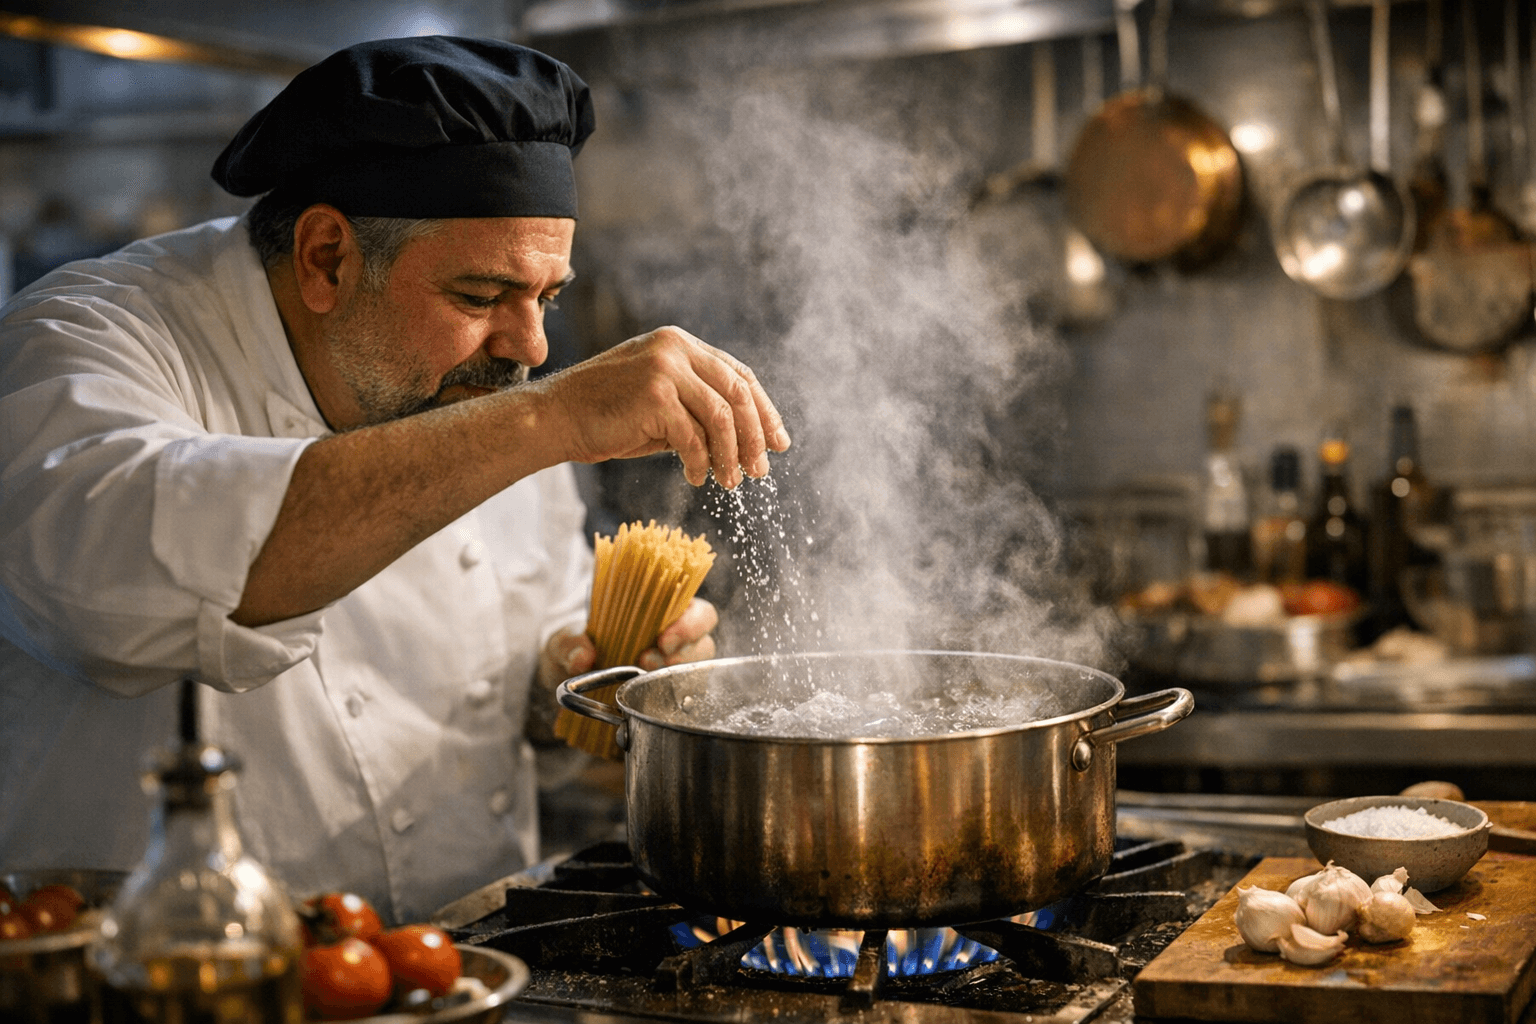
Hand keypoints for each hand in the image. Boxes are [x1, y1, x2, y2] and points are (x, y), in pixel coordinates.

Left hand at [526, 600, 717, 745]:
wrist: (566, 682)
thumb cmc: (574, 649)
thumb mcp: (563, 640)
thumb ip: (569, 645)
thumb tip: (582, 657)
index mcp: (660, 611)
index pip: (697, 611)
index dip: (690, 622)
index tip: (664, 638)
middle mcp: (674, 638)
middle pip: (704, 641)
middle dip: (684, 652)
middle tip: (650, 662)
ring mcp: (672, 668)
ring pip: (697, 670)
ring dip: (676, 676)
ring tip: (647, 680)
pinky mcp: (666, 696)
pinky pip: (682, 699)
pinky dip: (671, 702)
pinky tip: (651, 702)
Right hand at [535, 327, 789, 487]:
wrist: (557, 416)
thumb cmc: (607, 415)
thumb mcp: (660, 402)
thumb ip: (697, 407)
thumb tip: (748, 438)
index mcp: (680, 343)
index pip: (738, 374)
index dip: (763, 410)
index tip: (778, 441)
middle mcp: (675, 348)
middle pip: (738, 392)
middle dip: (756, 435)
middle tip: (761, 470)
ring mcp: (665, 368)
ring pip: (722, 417)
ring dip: (732, 455)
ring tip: (732, 483)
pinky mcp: (655, 395)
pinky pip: (693, 437)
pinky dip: (701, 463)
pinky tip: (698, 478)